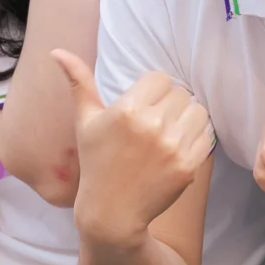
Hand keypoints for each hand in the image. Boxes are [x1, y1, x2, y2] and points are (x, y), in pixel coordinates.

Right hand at [56, 52, 213, 246]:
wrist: (111, 212)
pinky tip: (177, 149)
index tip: (145, 106)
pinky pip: (206, 136)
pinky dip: (196, 140)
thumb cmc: (96, 163)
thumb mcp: (85, 122)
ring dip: (187, 119)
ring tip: (169, 133)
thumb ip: (78, 83)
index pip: (161, 79)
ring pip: (197, 111)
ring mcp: (172, 147)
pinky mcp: (188, 166)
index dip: (154, 91)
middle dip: (170, 105)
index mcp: (127, 110)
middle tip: (156, 123)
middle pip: (181, 93)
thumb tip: (57, 51)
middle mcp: (152, 125)